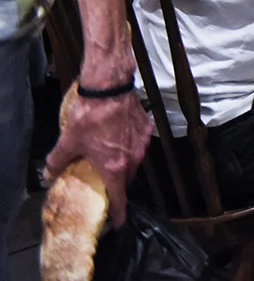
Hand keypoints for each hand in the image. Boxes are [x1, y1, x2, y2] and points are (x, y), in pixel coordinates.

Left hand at [48, 90, 151, 227]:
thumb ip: (57, 160)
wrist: (109, 89)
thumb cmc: (90, 116)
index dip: (118, 214)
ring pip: (134, 163)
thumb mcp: (67, 141)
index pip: (119, 198)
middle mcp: (133, 158)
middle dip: (117, 185)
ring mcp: (142, 144)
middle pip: (126, 180)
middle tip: (103, 182)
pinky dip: (129, 147)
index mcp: (114, 167)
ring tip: (109, 157)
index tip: (118, 223)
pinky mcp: (146, 129)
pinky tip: (117, 137)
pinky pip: (139, 146)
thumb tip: (48, 173)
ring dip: (123, 164)